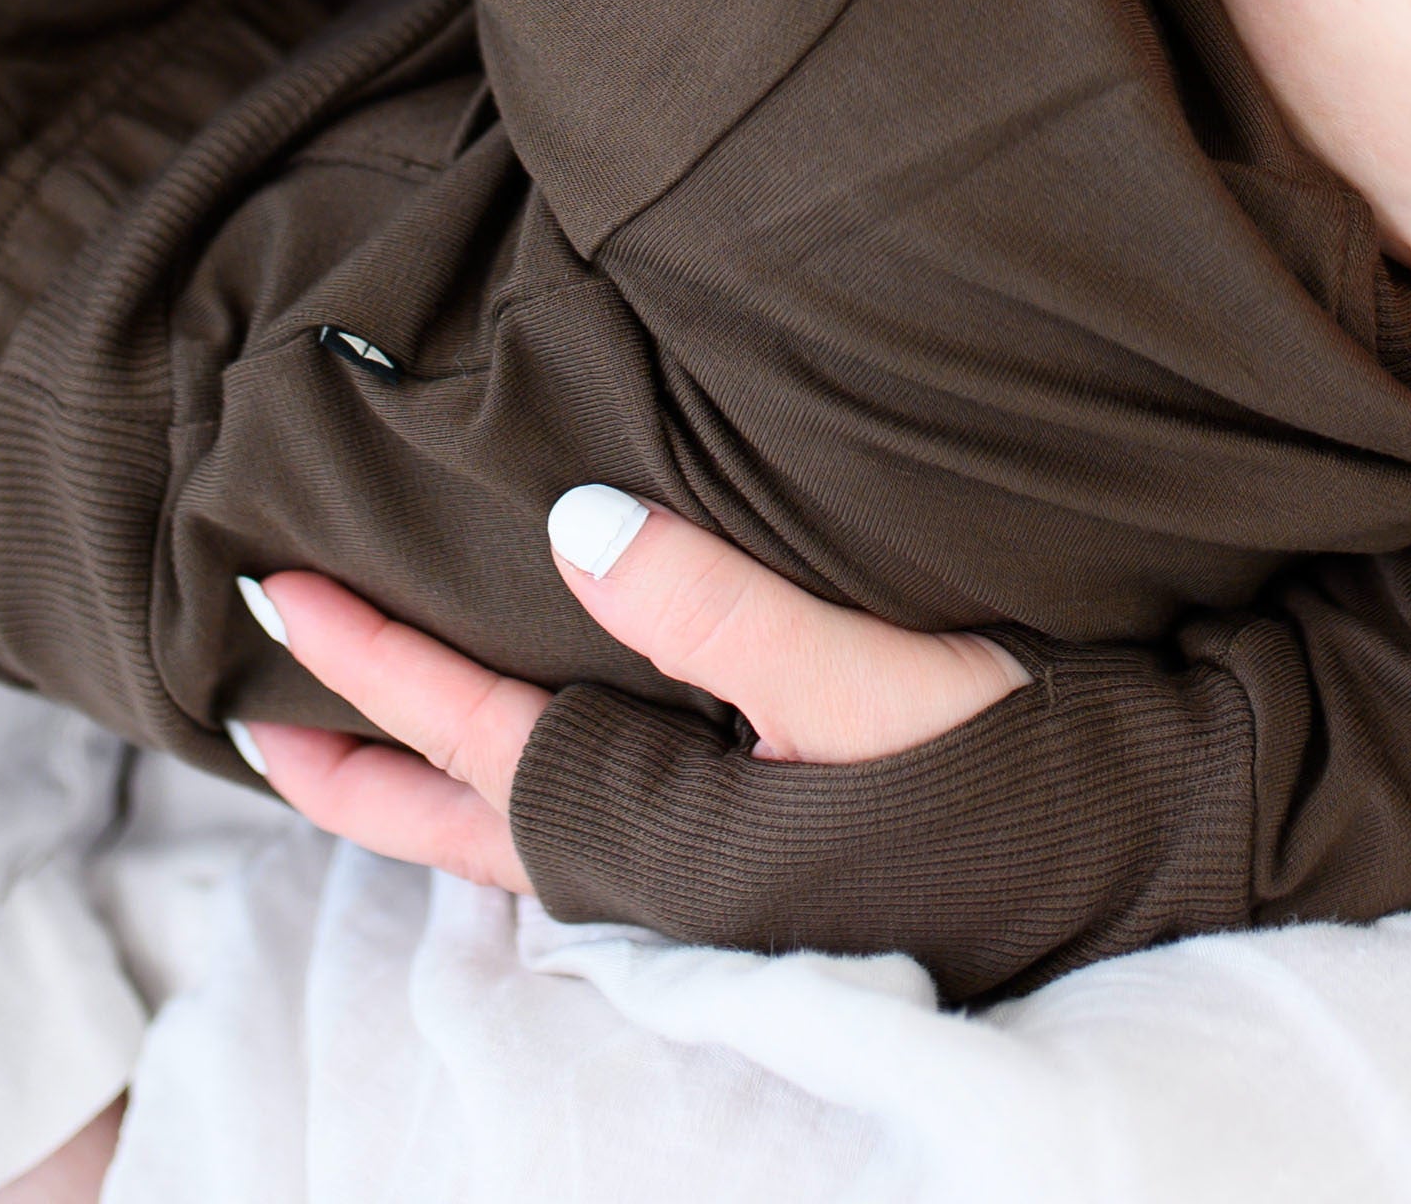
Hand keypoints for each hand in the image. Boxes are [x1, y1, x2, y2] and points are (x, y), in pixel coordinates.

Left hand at [233, 495, 1028, 891]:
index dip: (371, 664)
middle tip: (247, 723)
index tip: (269, 587)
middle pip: (473, 834)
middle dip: (356, 772)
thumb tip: (562, 521)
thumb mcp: (869, 673)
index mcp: (680, 832)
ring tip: (357, 750)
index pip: (483, 739)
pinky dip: (528, 803)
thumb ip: (713, 606)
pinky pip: (601, 840)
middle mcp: (681, 881)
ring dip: (428, 793)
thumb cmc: (1026, 755)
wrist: (1163, 845)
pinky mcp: (777, 868)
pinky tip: (542, 766)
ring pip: (529, 849)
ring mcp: (727, 887)